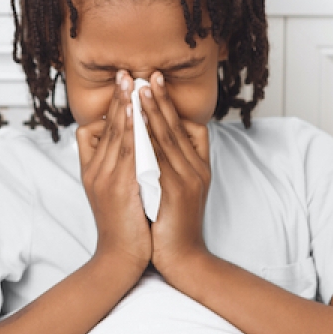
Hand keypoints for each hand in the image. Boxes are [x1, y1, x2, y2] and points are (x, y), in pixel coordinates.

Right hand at [76, 71, 151, 275]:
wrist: (120, 258)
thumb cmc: (125, 227)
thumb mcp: (116, 194)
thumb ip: (118, 169)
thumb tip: (130, 150)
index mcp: (94, 170)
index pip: (97, 129)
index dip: (111, 107)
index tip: (122, 84)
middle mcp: (96, 170)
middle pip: (106, 126)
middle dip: (118, 98)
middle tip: (125, 72)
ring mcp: (105, 178)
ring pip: (116, 135)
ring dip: (125, 106)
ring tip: (132, 83)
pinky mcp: (118, 187)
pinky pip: (127, 152)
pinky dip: (133, 130)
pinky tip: (139, 114)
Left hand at [137, 72, 212, 277]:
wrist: (182, 259)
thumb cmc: (172, 225)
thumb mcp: (174, 190)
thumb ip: (167, 166)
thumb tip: (149, 143)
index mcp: (196, 167)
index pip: (186, 127)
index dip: (171, 104)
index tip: (156, 81)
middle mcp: (195, 169)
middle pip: (177, 126)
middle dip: (161, 99)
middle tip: (148, 74)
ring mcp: (187, 179)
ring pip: (168, 138)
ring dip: (154, 111)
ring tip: (141, 89)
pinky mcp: (175, 192)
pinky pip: (159, 159)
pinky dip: (148, 138)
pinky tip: (136, 124)